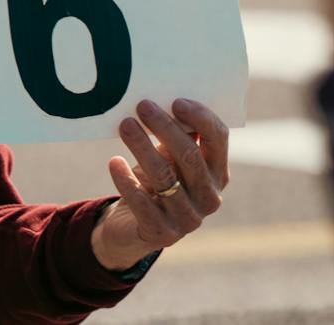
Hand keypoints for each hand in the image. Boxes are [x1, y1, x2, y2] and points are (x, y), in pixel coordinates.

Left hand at [90, 98, 229, 271]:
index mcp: (218, 173)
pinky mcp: (163, 234)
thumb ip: (176, 136)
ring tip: (125, 125)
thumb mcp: (169, 159)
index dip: (200, 118)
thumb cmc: (156, 183)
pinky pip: (143, 203)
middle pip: (190, 155)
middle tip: (142, 106)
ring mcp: (189, 219)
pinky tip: (114, 161)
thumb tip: (166, 100)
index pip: (218, 140)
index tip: (175, 101)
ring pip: (165, 176)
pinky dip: (127, 180)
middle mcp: (209, 197)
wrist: (133, 228)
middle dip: (165, 127)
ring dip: (143, 147)